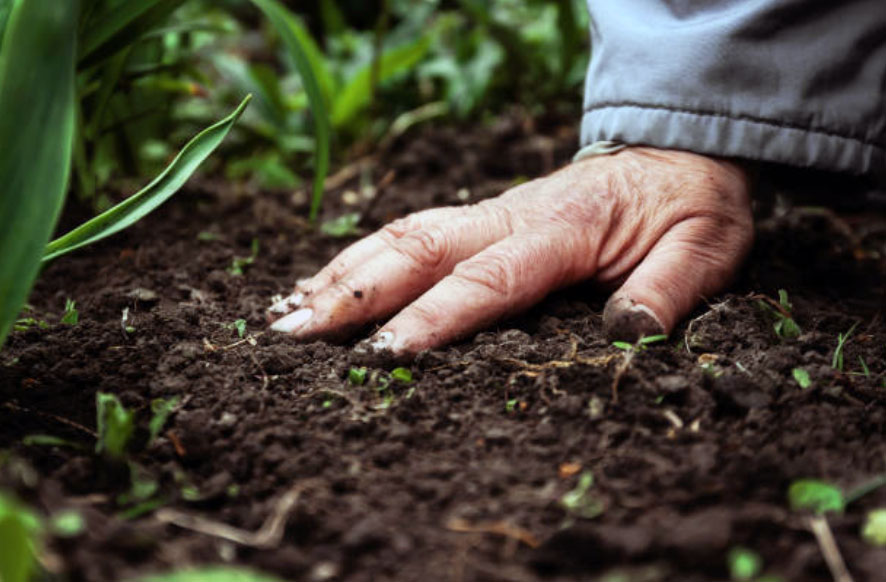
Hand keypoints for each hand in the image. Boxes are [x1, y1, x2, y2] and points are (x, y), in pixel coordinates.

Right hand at [267, 147, 752, 353]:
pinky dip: (360, 257)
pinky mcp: (483, 217)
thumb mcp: (706, 247)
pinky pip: (411, 232)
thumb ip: (669, 289)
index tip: (380, 356)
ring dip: (341, 272)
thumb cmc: (689, 204)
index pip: (487, 279)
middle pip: (417, 248)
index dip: (432, 319)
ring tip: (284, 312)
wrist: (676, 151)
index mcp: (564, 229)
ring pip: (401, 234)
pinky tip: (325, 283)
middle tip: (290, 335)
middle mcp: (512, 215)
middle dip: (351, 292)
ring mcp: (491, 212)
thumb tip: (625, 334)